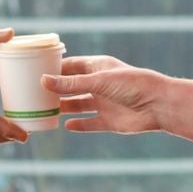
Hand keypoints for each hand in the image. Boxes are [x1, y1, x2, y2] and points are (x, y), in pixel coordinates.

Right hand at [44, 54, 165, 133]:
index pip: (71, 66)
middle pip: (72, 87)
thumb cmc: (132, 84)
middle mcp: (100, 85)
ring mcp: (104, 103)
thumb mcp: (98, 81)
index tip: (34, 71)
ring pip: (78, 105)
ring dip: (64, 107)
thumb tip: (43, 81)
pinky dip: (79, 125)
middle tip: (33, 93)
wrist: (159, 105)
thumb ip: (71, 83)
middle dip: (55, 90)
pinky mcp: (109, 121)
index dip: (55, 69)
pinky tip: (66, 126)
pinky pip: (90, 123)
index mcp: (98, 68)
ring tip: (44, 110)